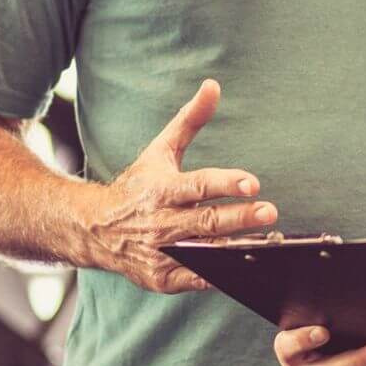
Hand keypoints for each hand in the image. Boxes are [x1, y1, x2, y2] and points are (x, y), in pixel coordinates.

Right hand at [81, 80, 275, 292]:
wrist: (95, 228)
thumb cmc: (137, 186)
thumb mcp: (160, 150)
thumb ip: (190, 120)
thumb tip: (213, 85)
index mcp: (162, 189)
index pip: (199, 185)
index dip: (226, 184)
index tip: (253, 183)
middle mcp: (160, 222)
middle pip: (206, 222)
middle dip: (239, 218)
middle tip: (269, 212)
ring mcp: (160, 253)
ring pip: (203, 254)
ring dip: (234, 250)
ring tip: (266, 244)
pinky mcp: (161, 278)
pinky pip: (196, 280)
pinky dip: (217, 275)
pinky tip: (243, 266)